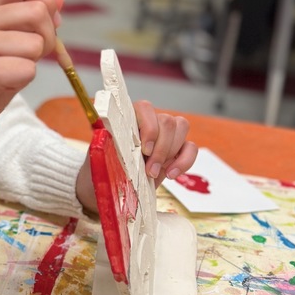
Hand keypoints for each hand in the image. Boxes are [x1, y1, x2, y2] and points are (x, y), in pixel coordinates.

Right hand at [0, 0, 63, 156]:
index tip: (46, 24)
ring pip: (36, 45)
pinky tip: (4, 86)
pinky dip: (23, 81)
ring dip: (33, 64)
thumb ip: (33, 20)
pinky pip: (27, 69)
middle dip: (48, 38)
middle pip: (38, 12)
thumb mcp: (14, 43)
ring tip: (11, 73)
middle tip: (30, 57)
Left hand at [74, 103, 196, 214]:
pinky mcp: (178, 149)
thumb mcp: (103, 157)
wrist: (112, 187)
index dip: (149, 127)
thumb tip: (104, 137)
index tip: (144, 150)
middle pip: (168, 120)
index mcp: (130, 118)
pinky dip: (185, 161)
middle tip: (149, 170)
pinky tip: (172, 175)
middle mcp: (150, 121)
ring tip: (155, 173)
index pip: (145, 108)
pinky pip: (191, 147)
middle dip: (161, 148)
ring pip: (181, 127)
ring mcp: (167, 134)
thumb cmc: (105, 168)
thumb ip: (107, 146)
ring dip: (171, 153)